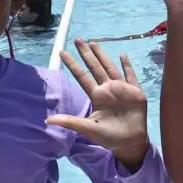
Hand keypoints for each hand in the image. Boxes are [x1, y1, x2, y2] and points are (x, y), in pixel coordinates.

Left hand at [48, 40, 149, 168]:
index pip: (82, 76)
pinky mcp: (135, 92)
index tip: (62, 52)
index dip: (72, 64)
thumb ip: (69, 121)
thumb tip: (47, 121)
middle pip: (94, 67)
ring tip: (93, 43)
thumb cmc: (109, 137)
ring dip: (102, 55)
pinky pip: (131, 75)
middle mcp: (107, 89)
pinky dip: (127, 66)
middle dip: (86, 54)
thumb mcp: (87, 128)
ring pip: (110, 67)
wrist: (129, 143)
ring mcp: (121, 89)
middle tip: (78, 39)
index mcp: (96, 96)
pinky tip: (122, 55)